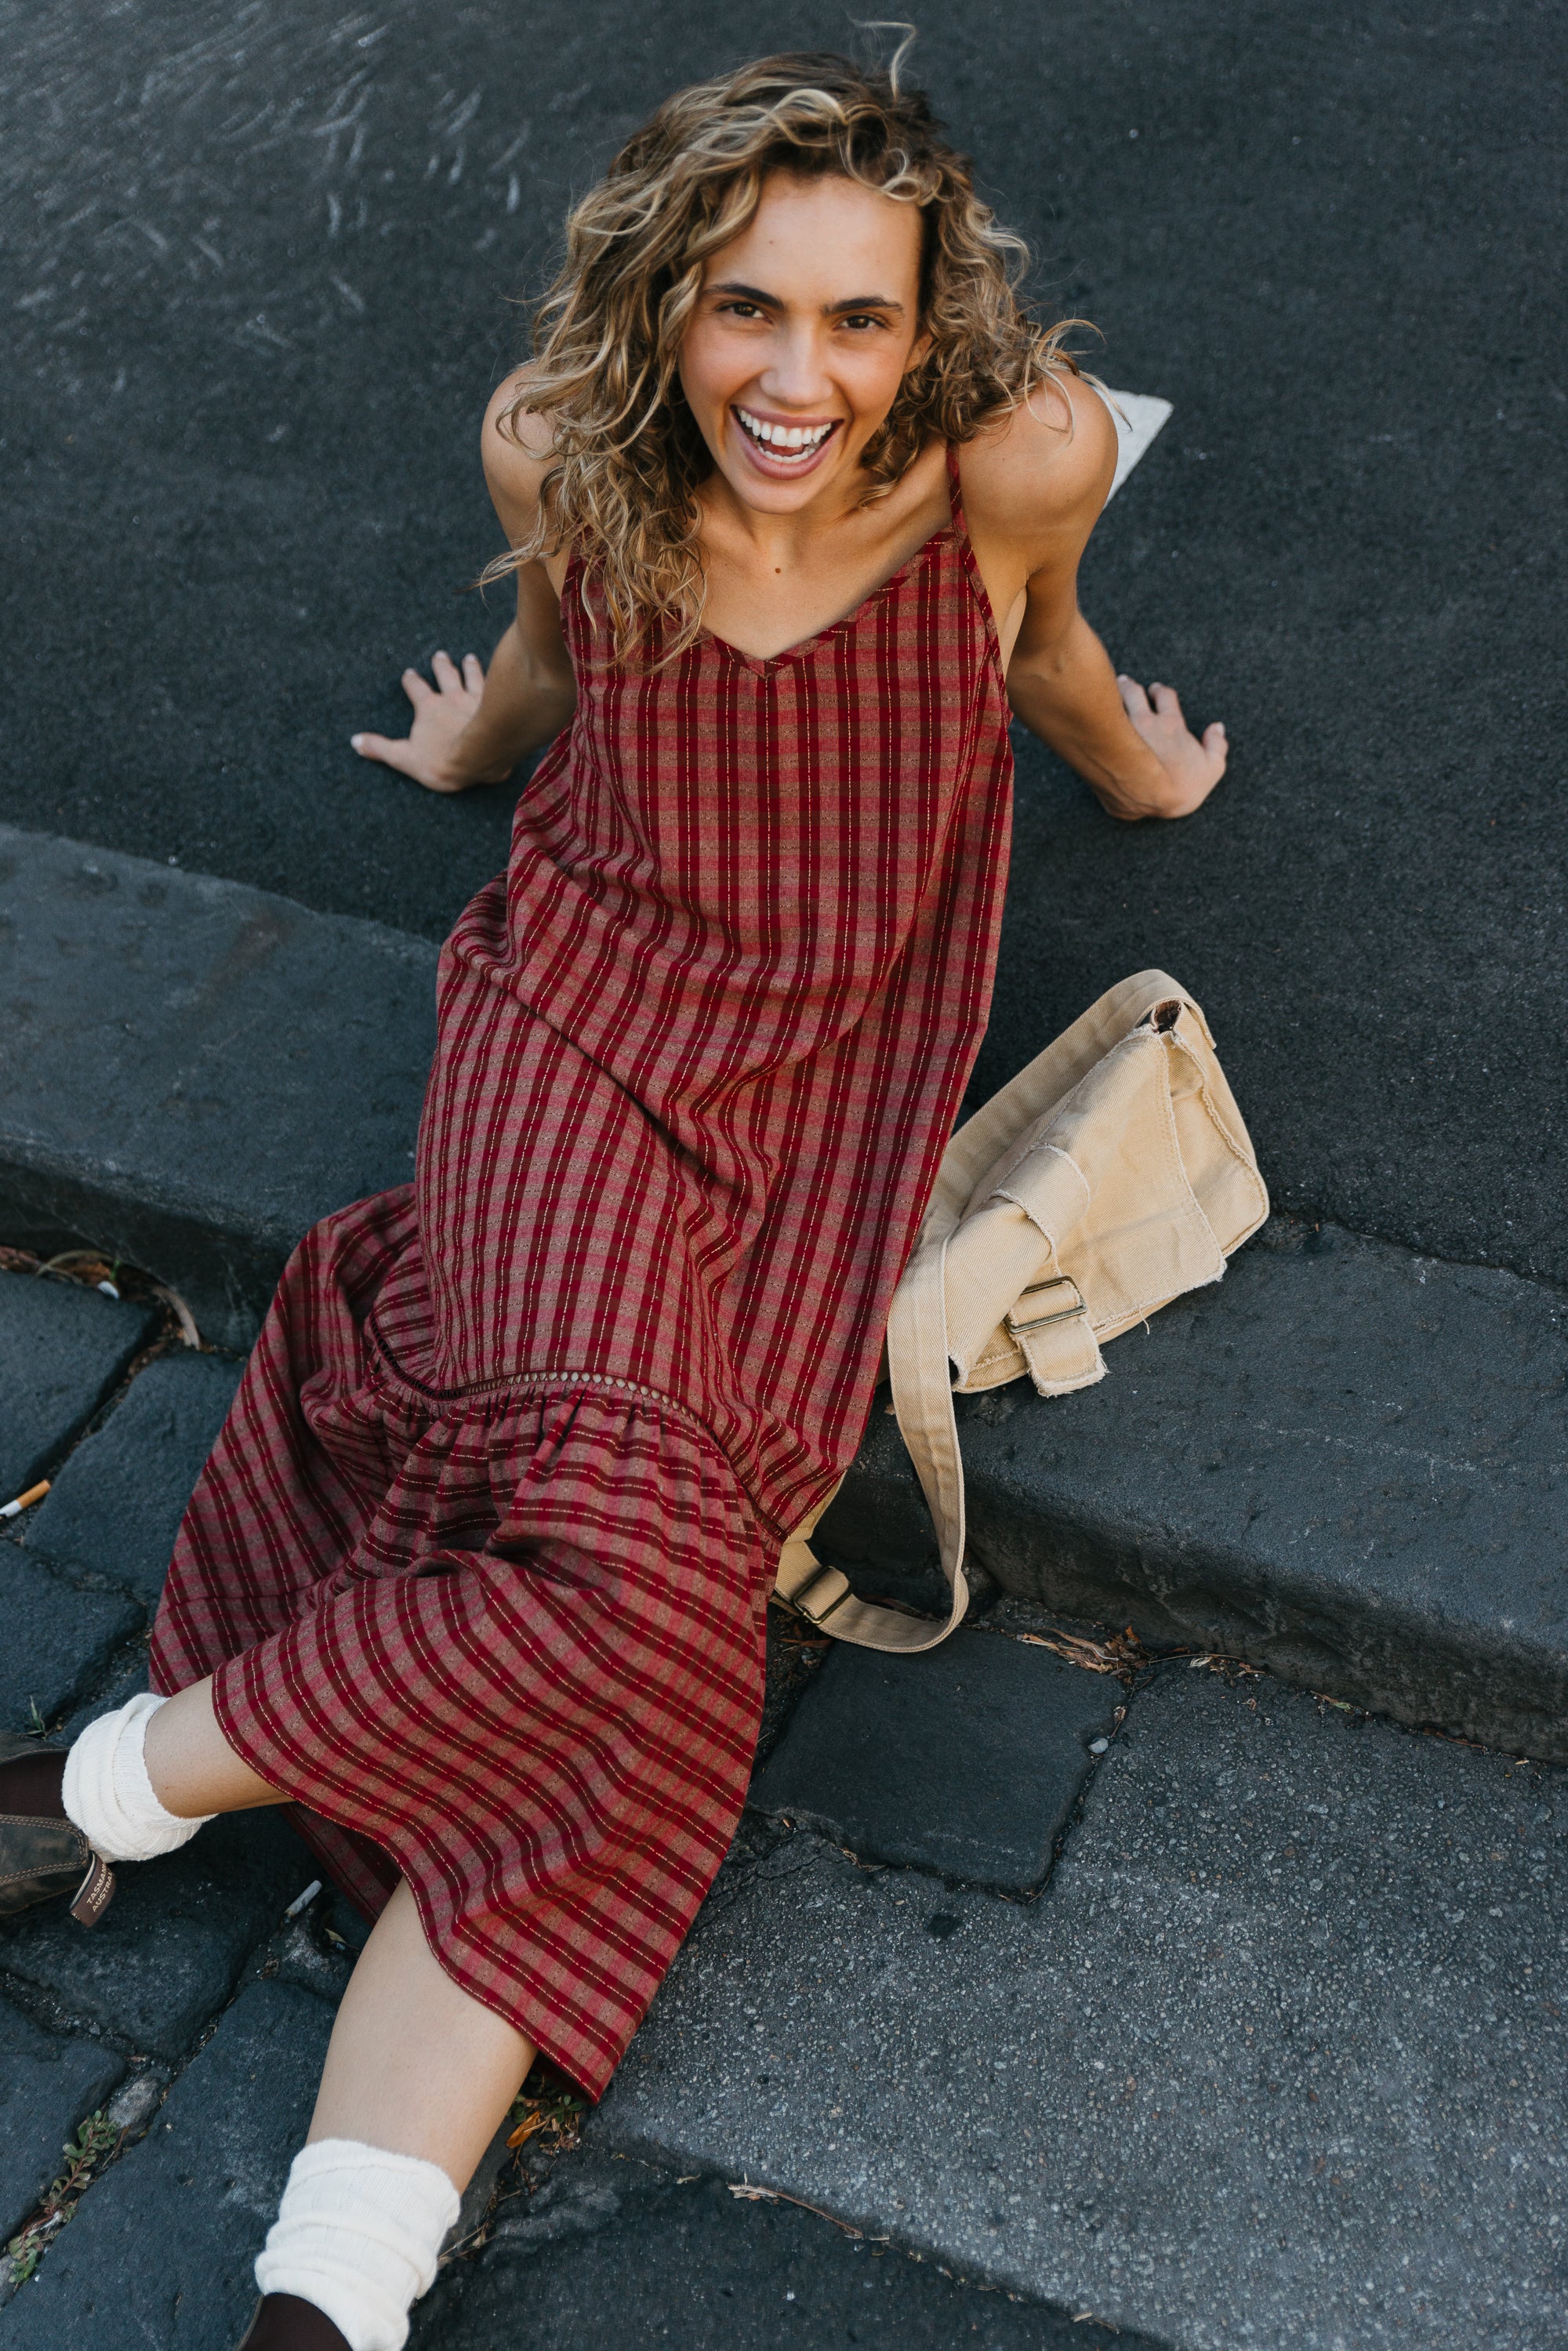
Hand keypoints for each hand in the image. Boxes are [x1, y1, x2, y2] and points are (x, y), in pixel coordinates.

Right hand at [351, 651, 506, 793]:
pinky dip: (494, 679)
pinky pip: (494, 688)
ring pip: (471, 677)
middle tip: (440, 655)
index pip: (416, 688)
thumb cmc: (441, 760)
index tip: (409, 673)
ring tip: (469, 658)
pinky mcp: (496, 706)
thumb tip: (355, 741)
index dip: (412, 681)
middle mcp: (451, 698)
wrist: (478, 758)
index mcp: (428, 707)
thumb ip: (380, 748)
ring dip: (469, 667)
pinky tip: (499, 674)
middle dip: (441, 666)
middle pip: (445, 676)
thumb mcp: (404, 757)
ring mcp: (475, 700)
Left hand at [1104, 677, 1227, 819]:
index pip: (1166, 697)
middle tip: (1126, 683)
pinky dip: (1092, 713)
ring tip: (1108, 692)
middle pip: (1135, 694)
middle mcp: (1144, 723)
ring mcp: (1121, 733)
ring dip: (1111, 696)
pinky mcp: (1103, 747)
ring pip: (1111, 704)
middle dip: (1131, 687)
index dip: (1161, 693)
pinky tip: (1088, 711)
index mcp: (1172, 725)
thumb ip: (1217, 747)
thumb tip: (1217, 727)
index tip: (1157, 692)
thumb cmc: (1183, 784)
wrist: (1149, 795)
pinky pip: (1095, 722)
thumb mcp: (1211, 769)